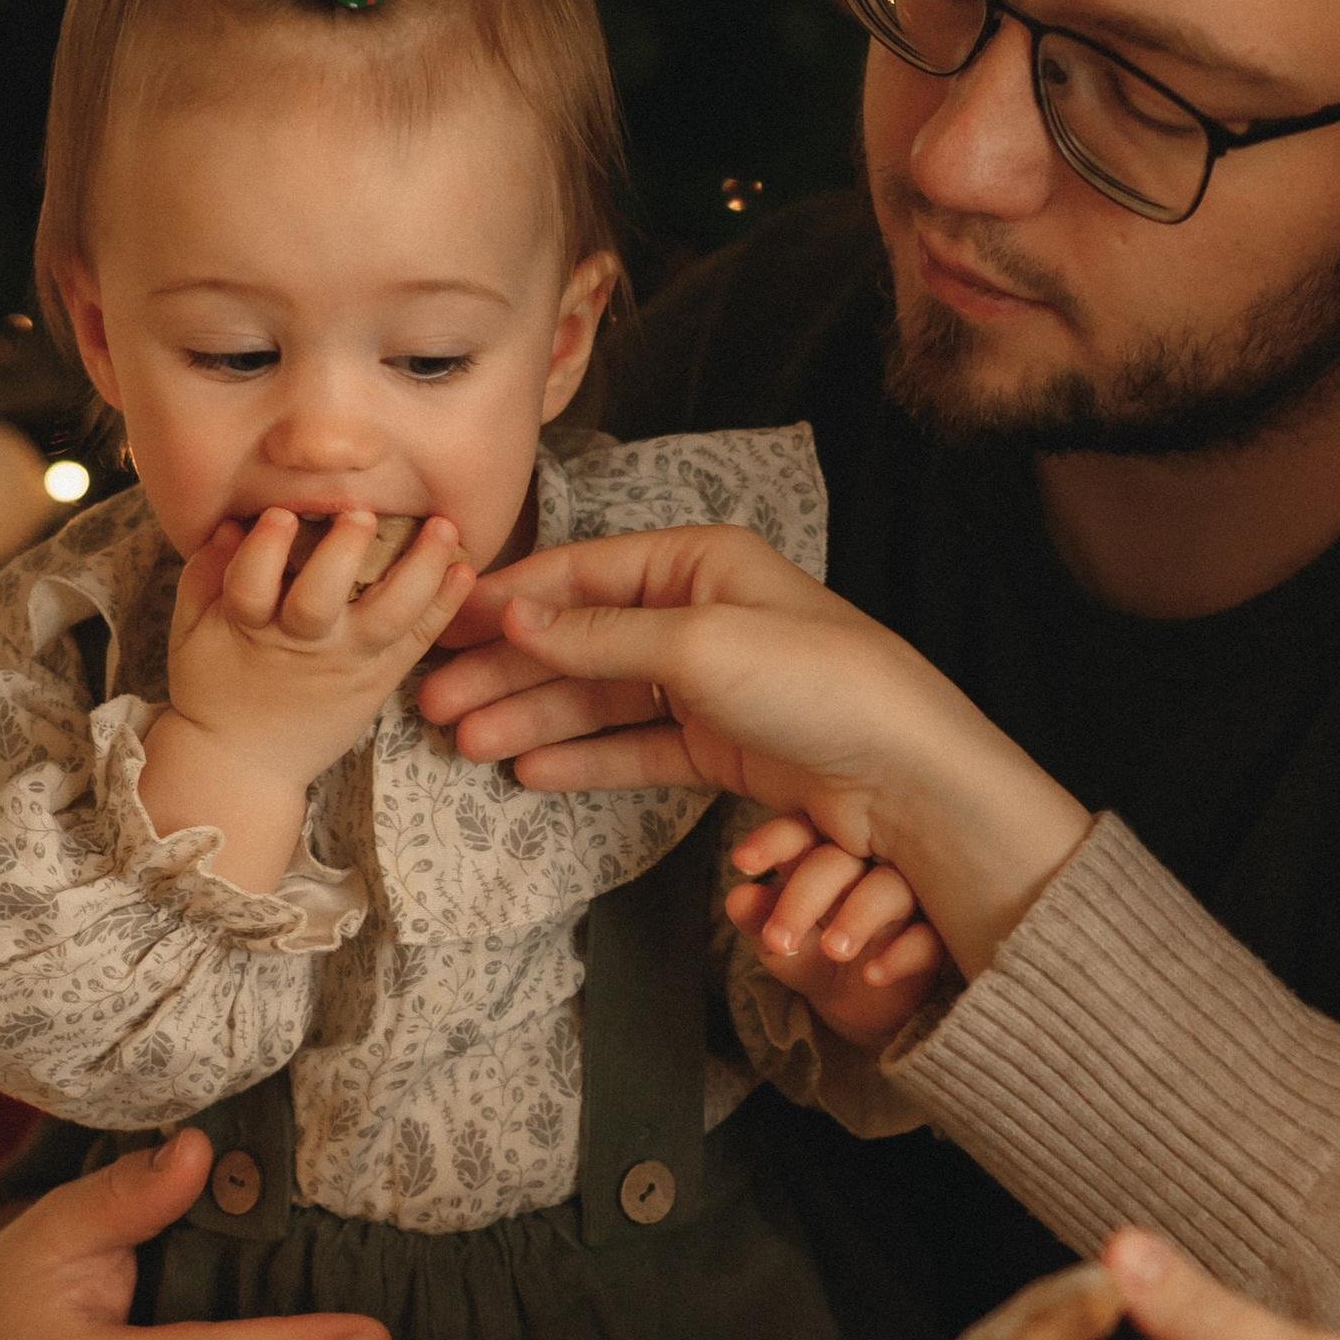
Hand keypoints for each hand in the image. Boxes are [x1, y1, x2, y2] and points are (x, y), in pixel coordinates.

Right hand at [144, 508, 476, 888]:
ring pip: (387, 616)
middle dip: (343, 555)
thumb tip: (230, 525)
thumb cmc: (213, 686)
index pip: (251, 586)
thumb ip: (205, 575)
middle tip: (362, 514)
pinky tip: (465, 570)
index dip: (265, 550)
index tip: (280, 514)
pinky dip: (444, 605)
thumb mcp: (190, 631)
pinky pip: (418, 640)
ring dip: (419, 570)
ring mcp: (349, 663)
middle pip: (322, 600)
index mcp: (249, 628)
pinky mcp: (380, 679)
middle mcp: (303, 645)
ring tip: (443, 528)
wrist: (246, 763)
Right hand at [420, 522, 1086, 975]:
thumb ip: (600, 637)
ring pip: (600, 698)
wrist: (906, 776)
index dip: (507, 601)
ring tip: (466, 743)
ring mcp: (710, 684)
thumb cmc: (821, 684)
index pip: (582, 575)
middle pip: (580, 640)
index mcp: (701, 563)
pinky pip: (635, 747)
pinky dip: (582, 758)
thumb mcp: (699, 645)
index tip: (441, 622)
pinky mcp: (722, 746)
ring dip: (532, 718)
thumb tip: (513, 619)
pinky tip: (529, 769)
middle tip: (433, 699)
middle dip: (506, 670)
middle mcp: (701, 615)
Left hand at [727, 812, 949, 1047]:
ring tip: (832, 950)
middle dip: (807, 894)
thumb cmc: (816, 954)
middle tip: (778, 939)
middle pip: (843, 858)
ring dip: (859, 916)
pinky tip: (873, 974)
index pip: (803, 830)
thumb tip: (739, 898)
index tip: (742, 863)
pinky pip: (928, 938)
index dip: (775, 842)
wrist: (858, 1004)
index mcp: (825, 854)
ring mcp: (908, 898)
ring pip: (891, 889)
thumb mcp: (781, 940)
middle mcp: (869, 865)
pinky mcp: (935, 936)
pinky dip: (902, 955)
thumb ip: (760, 919)